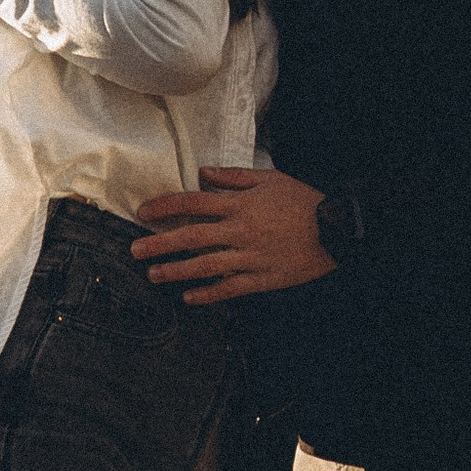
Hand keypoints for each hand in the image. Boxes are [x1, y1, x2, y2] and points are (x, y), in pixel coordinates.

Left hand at [131, 167, 337, 304]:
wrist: (335, 230)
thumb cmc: (302, 201)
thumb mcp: (269, 178)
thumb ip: (233, 177)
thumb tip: (202, 173)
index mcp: (239, 204)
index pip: (192, 203)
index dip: (164, 206)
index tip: (143, 211)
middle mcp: (239, 231)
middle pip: (191, 237)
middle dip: (159, 243)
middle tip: (135, 250)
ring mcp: (249, 257)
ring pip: (205, 266)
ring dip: (176, 271)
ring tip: (154, 275)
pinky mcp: (261, 278)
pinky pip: (229, 288)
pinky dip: (208, 294)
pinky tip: (189, 297)